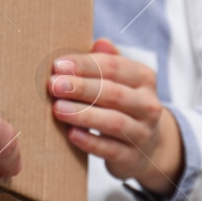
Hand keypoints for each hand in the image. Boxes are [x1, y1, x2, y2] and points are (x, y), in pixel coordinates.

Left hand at [48, 38, 183, 197]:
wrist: (146, 146)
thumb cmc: (122, 103)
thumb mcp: (120, 79)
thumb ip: (107, 60)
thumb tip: (99, 42)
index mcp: (144, 78)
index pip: (114, 67)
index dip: (85, 65)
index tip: (58, 65)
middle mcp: (148, 105)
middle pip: (113, 93)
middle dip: (81, 88)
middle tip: (53, 85)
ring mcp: (142, 133)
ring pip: (113, 122)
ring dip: (83, 114)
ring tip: (57, 108)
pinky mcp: (131, 158)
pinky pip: (110, 149)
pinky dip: (90, 142)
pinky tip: (71, 134)